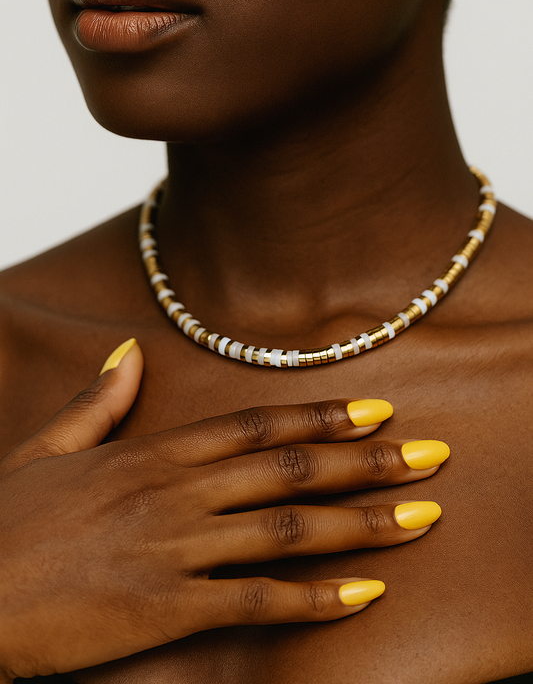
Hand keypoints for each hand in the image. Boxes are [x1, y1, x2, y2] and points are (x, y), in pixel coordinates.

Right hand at [0, 339, 448, 679]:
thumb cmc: (6, 522)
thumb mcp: (48, 450)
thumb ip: (98, 401)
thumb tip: (128, 353)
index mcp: (151, 452)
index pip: (254, 424)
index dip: (319, 417)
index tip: (375, 411)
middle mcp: (175, 491)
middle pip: (290, 469)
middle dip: (366, 461)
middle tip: (428, 455)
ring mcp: (175, 548)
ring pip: (289, 529)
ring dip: (362, 522)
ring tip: (420, 515)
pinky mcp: (166, 608)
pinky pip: (258, 601)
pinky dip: (316, 599)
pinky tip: (366, 593)